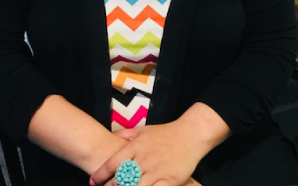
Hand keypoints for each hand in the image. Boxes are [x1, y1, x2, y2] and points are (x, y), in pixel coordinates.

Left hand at [89, 121, 205, 185]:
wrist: (192, 134)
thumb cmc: (166, 133)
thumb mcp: (144, 130)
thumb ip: (125, 135)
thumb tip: (110, 137)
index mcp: (136, 147)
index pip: (111, 164)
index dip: (100, 175)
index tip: (94, 181)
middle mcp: (145, 160)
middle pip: (120, 180)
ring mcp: (158, 171)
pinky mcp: (170, 180)